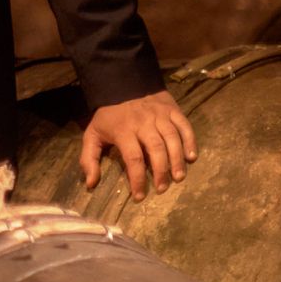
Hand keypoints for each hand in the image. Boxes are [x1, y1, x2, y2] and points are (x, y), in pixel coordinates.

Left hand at [81, 89, 196, 199]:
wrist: (123, 84)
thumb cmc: (109, 115)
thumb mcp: (92, 134)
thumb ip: (89, 159)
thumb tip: (91, 184)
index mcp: (123, 130)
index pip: (133, 158)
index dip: (137, 179)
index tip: (140, 196)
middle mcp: (143, 122)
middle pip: (156, 149)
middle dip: (161, 172)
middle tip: (162, 189)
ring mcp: (160, 115)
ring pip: (172, 139)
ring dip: (177, 160)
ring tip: (178, 178)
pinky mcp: (172, 110)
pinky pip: (184, 126)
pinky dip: (190, 141)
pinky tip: (191, 157)